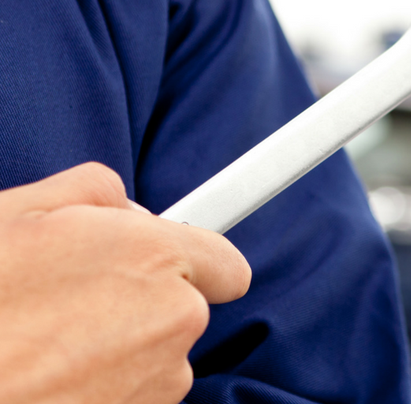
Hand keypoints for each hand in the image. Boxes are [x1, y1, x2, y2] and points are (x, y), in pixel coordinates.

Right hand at [0, 163, 250, 403]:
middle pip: (184, 306)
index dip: (191, 260)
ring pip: (158, 354)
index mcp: (151, 255)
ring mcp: (161, 379)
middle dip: (140, 299)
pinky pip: (138, 392)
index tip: (172, 265)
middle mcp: (174, 317)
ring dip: (120, 346)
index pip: (223, 261)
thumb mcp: (10, 215)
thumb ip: (89, 192)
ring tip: (45, 344)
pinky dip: (106, 386)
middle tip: (67, 300)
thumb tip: (120, 202)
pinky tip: (50, 377)